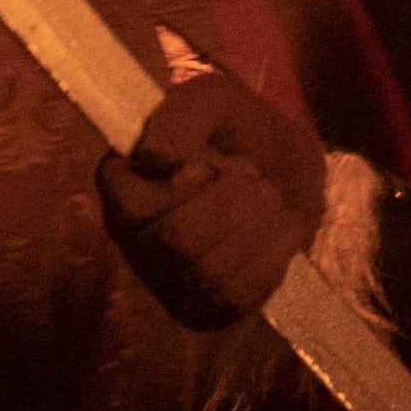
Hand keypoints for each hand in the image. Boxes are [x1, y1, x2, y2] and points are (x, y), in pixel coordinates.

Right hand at [99, 69, 327, 329]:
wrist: (285, 164)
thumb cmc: (236, 128)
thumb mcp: (209, 101)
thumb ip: (181, 119)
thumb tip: (161, 162)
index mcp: (125, 192)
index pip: (129, 205)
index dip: (177, 184)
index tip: (205, 164)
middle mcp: (139, 245)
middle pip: (179, 238)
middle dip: (229, 200)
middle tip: (251, 173)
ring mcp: (174, 284)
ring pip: (211, 272)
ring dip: (255, 224)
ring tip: (268, 196)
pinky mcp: (212, 309)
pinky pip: (241, 296)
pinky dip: (273, 255)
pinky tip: (282, 226)